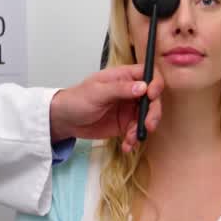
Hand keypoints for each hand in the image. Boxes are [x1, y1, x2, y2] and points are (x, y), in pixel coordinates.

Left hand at [48, 64, 163, 152]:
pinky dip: (134, 139)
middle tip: (148, 126)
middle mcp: (130, 92)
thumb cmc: (77, 99)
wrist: (65, 121)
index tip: (152, 96)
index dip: (155, 84)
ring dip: (142, 129)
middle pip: (153, 99)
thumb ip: (120, 89)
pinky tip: (126, 145)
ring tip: (130, 139)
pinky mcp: (125, 124)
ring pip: (147, 117)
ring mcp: (129, 109)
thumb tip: (143, 87)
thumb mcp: (97, 92)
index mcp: (124, 77)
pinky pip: (136, 131)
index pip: (149, 75)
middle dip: (153, 113)